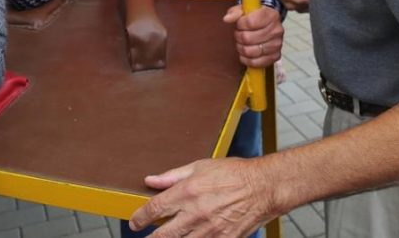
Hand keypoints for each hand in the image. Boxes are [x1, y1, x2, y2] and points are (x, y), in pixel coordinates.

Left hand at [129, 158, 276, 236]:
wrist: (263, 187)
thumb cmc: (235, 174)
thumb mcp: (200, 166)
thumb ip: (172, 176)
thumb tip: (151, 180)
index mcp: (188, 192)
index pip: (155, 208)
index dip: (140, 218)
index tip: (135, 222)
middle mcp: (196, 213)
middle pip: (164, 234)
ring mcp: (210, 230)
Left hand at [223, 5, 282, 67]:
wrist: (269, 24)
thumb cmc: (255, 17)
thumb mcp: (245, 10)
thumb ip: (235, 12)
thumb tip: (227, 19)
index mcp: (271, 15)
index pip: (250, 22)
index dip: (240, 24)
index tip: (240, 24)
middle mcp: (277, 30)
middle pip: (247, 38)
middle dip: (238, 36)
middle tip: (239, 34)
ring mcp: (277, 44)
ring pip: (250, 51)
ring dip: (241, 48)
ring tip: (242, 43)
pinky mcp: (275, 56)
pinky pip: (255, 62)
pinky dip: (246, 59)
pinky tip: (245, 53)